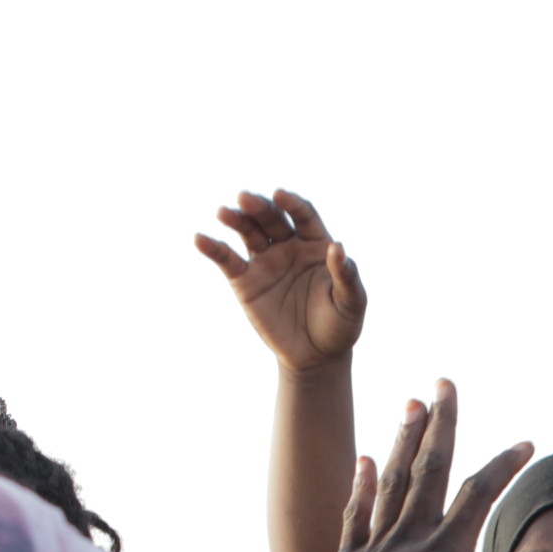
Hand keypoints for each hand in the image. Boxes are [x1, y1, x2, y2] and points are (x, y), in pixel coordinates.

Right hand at [195, 189, 366, 374]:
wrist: (315, 356)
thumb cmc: (339, 325)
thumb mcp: (352, 302)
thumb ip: (347, 275)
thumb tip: (338, 246)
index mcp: (316, 244)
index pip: (303, 215)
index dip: (292, 204)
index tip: (281, 195)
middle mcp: (288, 246)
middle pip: (272, 218)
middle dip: (259, 207)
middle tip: (245, 198)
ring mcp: (265, 261)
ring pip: (248, 232)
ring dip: (236, 220)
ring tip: (224, 213)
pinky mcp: (245, 280)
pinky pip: (227, 260)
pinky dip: (213, 249)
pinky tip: (200, 239)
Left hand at [312, 384, 535, 551]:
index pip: (479, 497)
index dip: (504, 466)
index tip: (525, 443)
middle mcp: (411, 537)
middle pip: (431, 470)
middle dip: (441, 424)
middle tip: (445, 383)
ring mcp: (378, 543)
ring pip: (395, 481)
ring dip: (405, 440)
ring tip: (412, 403)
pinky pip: (357, 512)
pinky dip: (361, 484)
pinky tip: (365, 459)